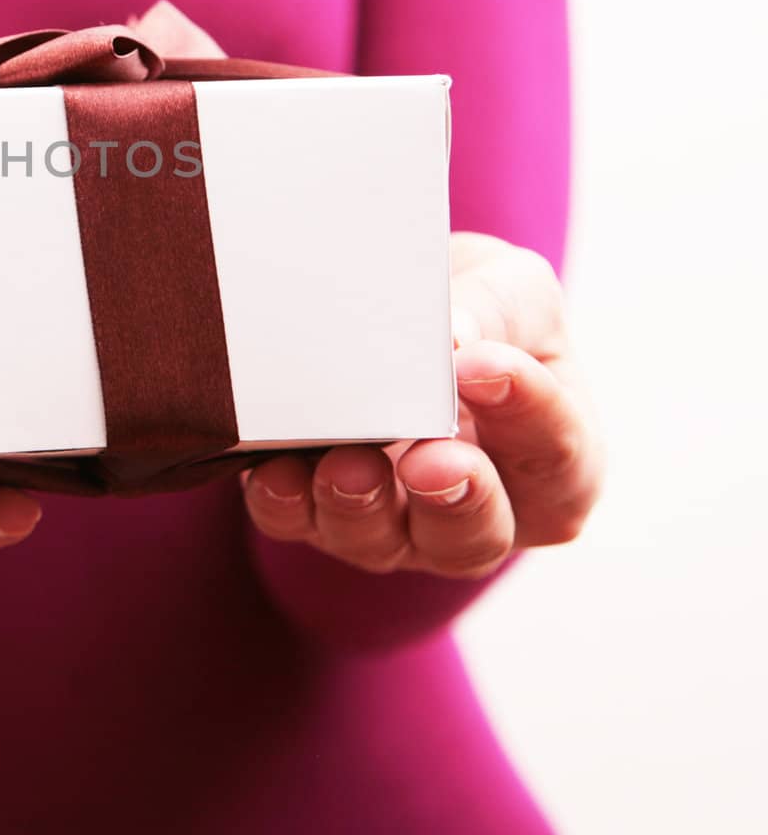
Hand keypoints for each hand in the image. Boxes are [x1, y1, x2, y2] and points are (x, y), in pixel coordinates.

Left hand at [242, 232, 602, 577]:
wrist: (395, 307)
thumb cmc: (477, 313)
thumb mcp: (507, 291)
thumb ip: (494, 310)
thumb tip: (454, 334)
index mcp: (552, 458)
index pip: (557, 450)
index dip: (525, 411)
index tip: (481, 366)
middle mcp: (481, 511)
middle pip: (477, 533)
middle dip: (453, 498)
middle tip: (428, 461)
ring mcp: (398, 525)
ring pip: (385, 543)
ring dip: (360, 507)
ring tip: (344, 466)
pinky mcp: (321, 515)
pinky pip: (299, 525)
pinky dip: (286, 503)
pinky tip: (276, 473)